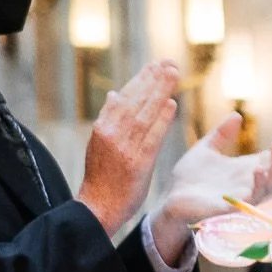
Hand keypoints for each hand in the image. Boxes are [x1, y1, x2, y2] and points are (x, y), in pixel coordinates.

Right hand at [77, 60, 182, 234]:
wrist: (97, 208)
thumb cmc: (102, 178)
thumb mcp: (99, 145)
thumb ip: (109, 120)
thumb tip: (115, 94)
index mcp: (103, 128)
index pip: (124, 98)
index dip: (141, 81)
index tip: (155, 66)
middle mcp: (112, 134)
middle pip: (135, 101)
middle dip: (153, 80)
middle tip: (168, 62)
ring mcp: (124, 148)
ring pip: (144, 114)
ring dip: (160, 92)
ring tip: (173, 74)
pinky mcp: (137, 163)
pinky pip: (152, 138)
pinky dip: (161, 120)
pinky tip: (172, 105)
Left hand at [151, 116, 271, 264]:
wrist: (170, 200)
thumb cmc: (189, 179)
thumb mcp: (206, 149)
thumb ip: (221, 134)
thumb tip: (237, 115)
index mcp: (247, 170)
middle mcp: (250, 184)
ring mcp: (243, 198)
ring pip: (270, 185)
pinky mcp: (232, 209)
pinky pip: (251, 199)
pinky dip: (258, 185)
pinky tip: (259, 169)